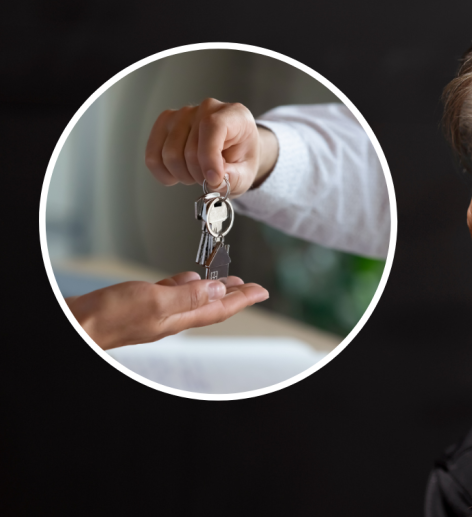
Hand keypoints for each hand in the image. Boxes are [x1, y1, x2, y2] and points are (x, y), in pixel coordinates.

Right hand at [66, 272, 268, 349]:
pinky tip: (187, 279)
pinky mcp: (140, 305)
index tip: (262, 291)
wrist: (78, 324)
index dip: (244, 299)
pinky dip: (184, 285)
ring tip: (227, 281)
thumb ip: (187, 296)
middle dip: (234, 295)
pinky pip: (171, 294)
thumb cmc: (109, 316)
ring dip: (212, 289)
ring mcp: (155, 312)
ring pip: (193, 299)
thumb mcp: (154, 301)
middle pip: (211, 305)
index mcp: (178, 318)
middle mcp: (171, 318)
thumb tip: (219, 290)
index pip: (220, 308)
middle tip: (252, 287)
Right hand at [145, 98, 279, 195]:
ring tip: (197, 174)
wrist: (234, 150)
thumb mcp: (248, 172)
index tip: (213, 179)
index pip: (212, 126)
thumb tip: (216, 180)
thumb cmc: (240, 157)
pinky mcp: (164, 123)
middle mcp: (206, 108)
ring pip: (169, 154)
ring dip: (183, 175)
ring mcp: (182, 114)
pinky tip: (177, 175)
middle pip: (190, 149)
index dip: (209, 157)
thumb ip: (235, 178)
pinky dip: (163, 172)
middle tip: (210, 179)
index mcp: (234, 115)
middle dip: (199, 175)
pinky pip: (153, 155)